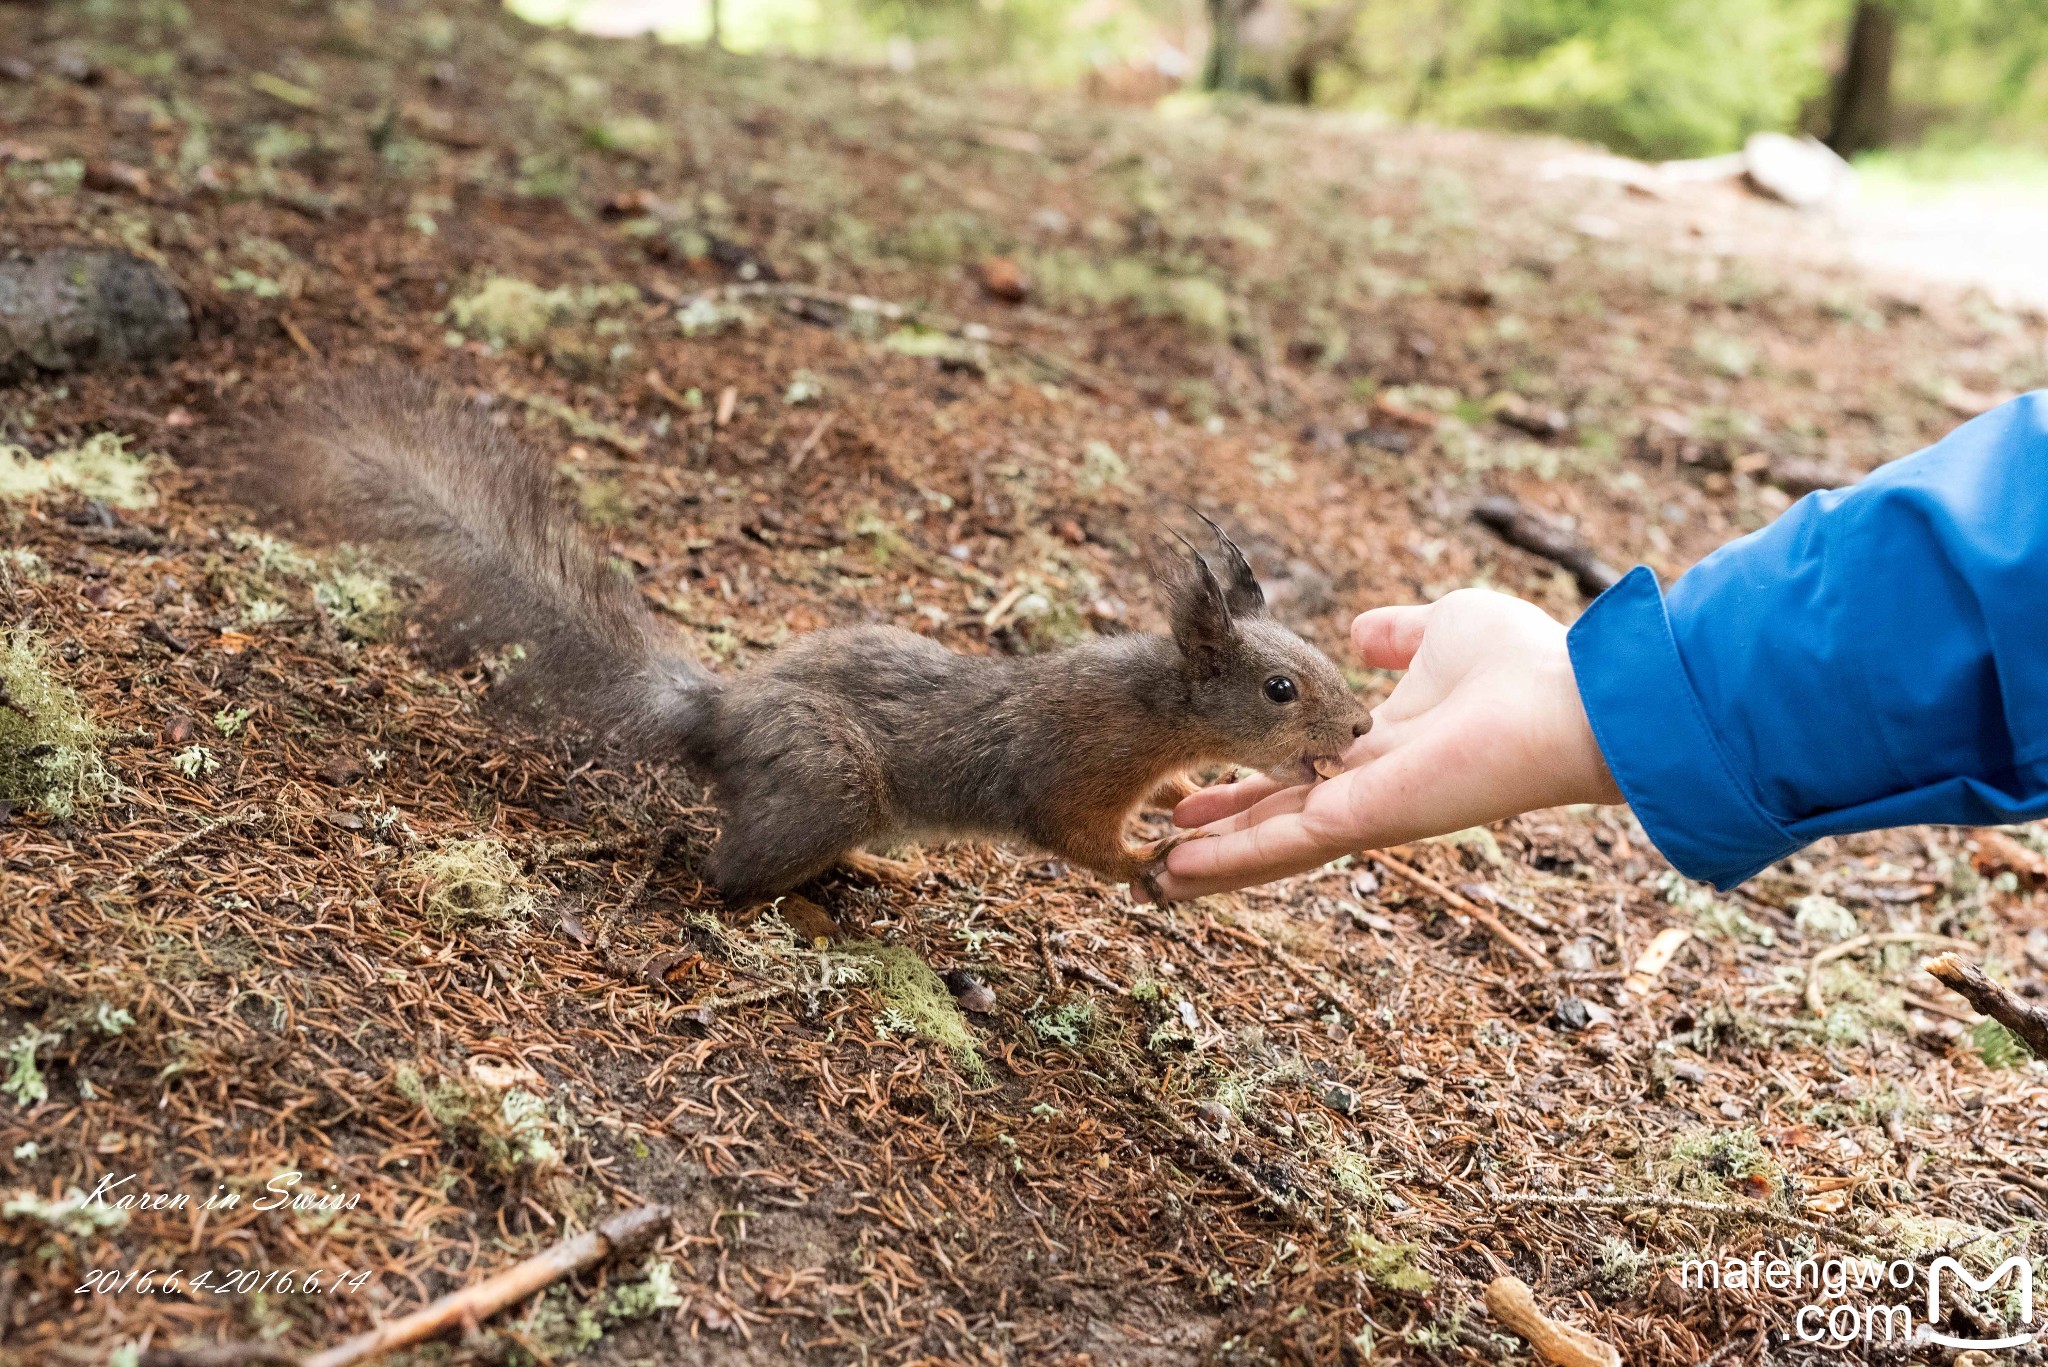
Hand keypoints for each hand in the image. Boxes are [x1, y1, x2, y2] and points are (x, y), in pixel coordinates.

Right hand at [1148, 588, 1623, 900]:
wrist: (1569, 701)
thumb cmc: (1524, 662)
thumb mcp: (1442, 627)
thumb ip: (1397, 636)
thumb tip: (1359, 633)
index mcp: (1380, 748)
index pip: (1297, 776)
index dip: (1245, 789)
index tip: (1196, 793)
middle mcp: (1366, 789)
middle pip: (1277, 822)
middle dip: (1219, 838)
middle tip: (1160, 853)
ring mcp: (1363, 812)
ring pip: (1271, 846)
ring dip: (1211, 864)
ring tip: (1152, 882)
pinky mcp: (1363, 822)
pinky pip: (1283, 846)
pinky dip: (1228, 863)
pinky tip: (1178, 873)